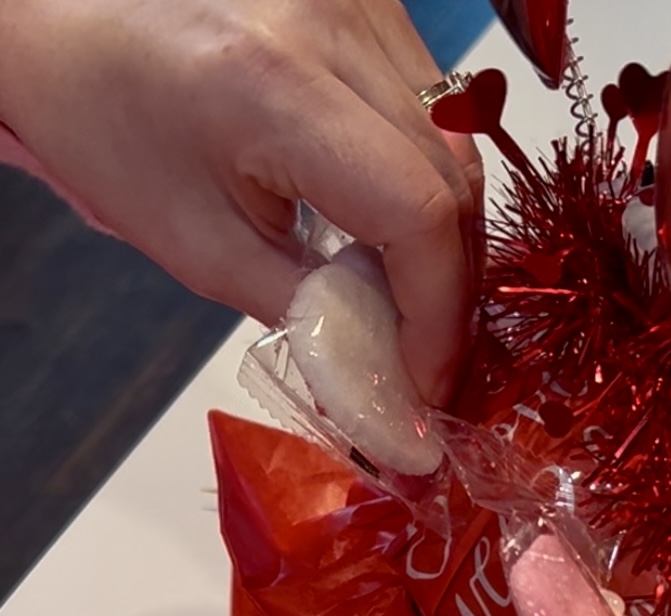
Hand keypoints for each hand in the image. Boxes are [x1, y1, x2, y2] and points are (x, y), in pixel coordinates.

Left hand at [0, 0, 481, 401]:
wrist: (69, 16)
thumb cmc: (108, 117)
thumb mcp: (199, 245)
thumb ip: (306, 316)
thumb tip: (388, 380)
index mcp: (276, 85)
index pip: (417, 211)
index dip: (439, 316)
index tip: (425, 384)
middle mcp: (336, 26)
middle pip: (457, 185)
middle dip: (452, 295)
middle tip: (427, 367)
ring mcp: (364, 4)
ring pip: (461, 153)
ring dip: (449, 245)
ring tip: (414, 311)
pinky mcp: (373, 7)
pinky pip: (440, 119)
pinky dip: (431, 191)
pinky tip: (397, 237)